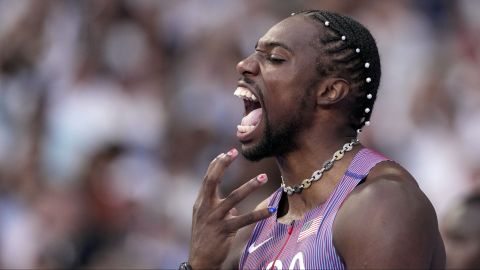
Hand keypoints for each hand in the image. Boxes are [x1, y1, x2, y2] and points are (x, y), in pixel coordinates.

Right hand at [188, 148, 274, 268]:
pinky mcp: (224, 230)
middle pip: (212, 181)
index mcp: (201, 203)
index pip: (207, 178)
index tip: (227, 152)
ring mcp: (214, 218)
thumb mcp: (207, 219)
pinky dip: (258, 214)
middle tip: (235, 152)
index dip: (216, 164)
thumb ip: (219, 209)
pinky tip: (270, 210)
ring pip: (233, 198)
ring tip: (263, 177)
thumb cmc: (205, 238)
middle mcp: (205, 207)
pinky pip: (244, 220)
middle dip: (222, 165)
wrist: (200, 261)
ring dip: (249, 186)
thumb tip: (235, 207)